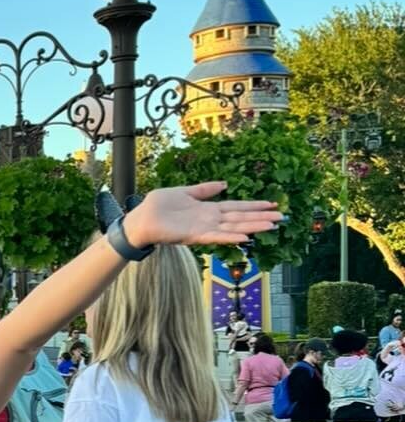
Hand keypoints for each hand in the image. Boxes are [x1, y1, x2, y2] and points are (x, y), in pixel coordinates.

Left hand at [123, 182, 281, 249]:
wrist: (139, 219)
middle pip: (240, 218)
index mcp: (207, 209)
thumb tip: (224, 184)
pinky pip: (215, 237)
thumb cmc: (158, 207)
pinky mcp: (193, 236)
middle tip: (282, 217)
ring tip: (271, 226)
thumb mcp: (184, 191)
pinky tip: (245, 237)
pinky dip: (230, 237)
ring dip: (252, 227)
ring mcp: (203, 228)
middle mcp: (209, 220)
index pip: (236, 207)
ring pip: (233, 228)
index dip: (254, 206)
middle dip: (260, 217)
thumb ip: (204, 189)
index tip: (272, 204)